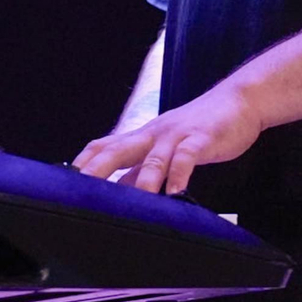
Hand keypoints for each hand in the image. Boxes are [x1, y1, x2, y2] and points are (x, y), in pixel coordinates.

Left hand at [73, 80, 263, 193]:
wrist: (239, 101)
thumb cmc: (200, 129)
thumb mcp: (166, 148)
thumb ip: (141, 169)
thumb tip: (115, 192)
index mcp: (142, 136)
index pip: (104, 145)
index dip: (83, 162)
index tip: (62, 181)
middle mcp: (154, 134)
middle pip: (118, 149)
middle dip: (97, 169)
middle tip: (79, 189)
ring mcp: (177, 135)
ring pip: (153, 157)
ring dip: (142, 179)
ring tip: (133, 200)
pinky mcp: (202, 139)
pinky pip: (188, 156)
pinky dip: (180, 174)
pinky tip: (177, 192)